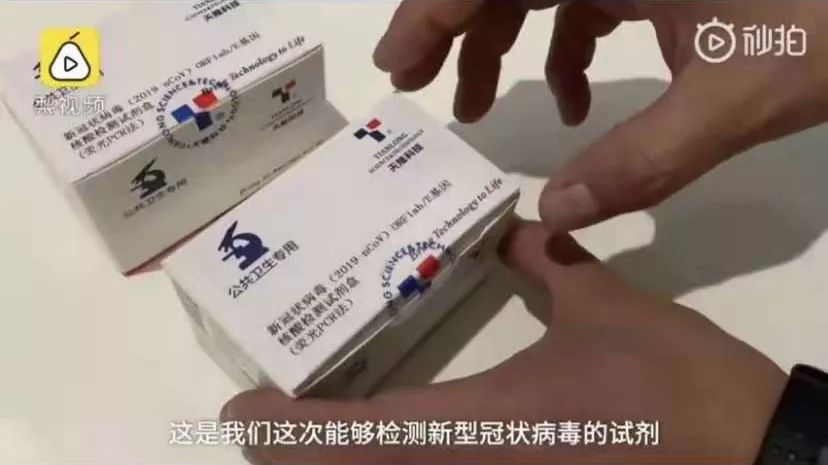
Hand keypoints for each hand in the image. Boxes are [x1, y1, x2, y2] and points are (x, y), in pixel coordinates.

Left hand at [221, 221, 786, 463]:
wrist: (753, 462)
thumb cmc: (672, 389)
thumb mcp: (606, 310)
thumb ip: (549, 262)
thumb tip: (521, 223)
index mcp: (470, 429)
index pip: (343, 440)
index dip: (280, 432)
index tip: (243, 416)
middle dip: (299, 458)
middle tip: (273, 422)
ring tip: (321, 432)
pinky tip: (411, 444)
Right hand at [373, 1, 827, 233]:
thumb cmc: (826, 27)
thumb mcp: (734, 97)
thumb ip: (644, 160)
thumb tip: (554, 214)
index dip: (432, 11)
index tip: (398, 67)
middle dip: (452, 26)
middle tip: (418, 85)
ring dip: (499, 40)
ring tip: (475, 106)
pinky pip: (584, 1)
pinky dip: (563, 48)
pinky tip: (572, 104)